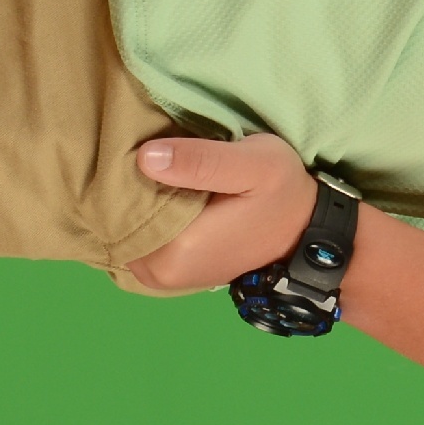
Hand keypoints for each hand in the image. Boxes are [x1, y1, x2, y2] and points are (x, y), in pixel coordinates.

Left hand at [120, 130, 318, 295]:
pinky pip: (136, 241)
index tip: (139, 146)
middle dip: (126, 188)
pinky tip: (165, 192)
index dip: (124, 174)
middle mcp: (160, 274)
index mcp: (175, 251)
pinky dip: (144, 217)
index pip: (119, 207)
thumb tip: (144, 157)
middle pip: (116, 222)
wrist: (307, 230)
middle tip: (147, 152)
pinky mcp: (167, 274)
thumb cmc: (282, 192)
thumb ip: (201, 162)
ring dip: (134, 202)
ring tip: (158, 170)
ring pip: (123, 232)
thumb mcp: (253, 164)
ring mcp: (161, 279)